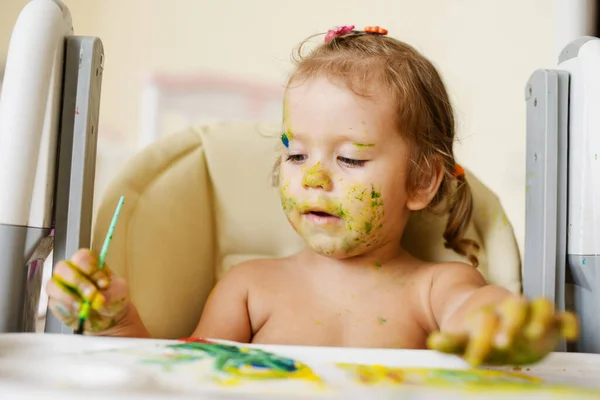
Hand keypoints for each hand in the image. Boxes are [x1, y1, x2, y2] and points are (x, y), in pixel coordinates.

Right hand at [45, 249, 129, 332]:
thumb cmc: (112, 297)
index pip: (81, 257)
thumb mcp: (118, 292)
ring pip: (52, 285)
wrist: (108, 317)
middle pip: (62, 268)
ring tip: (84, 307)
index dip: (90, 269)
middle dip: (77, 282)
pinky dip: (67, 309)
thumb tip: (97, 299)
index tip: (103, 283)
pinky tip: (79, 313)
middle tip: (91, 295)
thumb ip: (109, 294)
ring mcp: (61, 287)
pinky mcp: (56, 303)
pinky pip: (54, 303)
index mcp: (88, 263)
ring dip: (68, 297)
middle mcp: (71, 271)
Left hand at [426, 296, 578, 366]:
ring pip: (538, 306)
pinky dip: (567, 321)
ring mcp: (531, 315)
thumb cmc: (478, 331)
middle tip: (501, 342)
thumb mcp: (463, 338)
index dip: (480, 339)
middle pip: (513, 309)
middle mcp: (510, 311)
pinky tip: (568, 333)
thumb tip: (432, 342)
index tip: (473, 358)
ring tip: (532, 333)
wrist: (494, 315)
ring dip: (538, 317)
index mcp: (488, 316)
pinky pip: (562, 317)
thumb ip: (451, 342)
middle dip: (509, 325)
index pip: (485, 322)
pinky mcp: (549, 323)